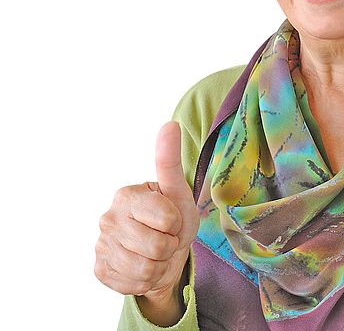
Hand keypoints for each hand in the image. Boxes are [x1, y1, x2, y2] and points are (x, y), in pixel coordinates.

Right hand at [95, 122, 199, 324]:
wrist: (163, 254)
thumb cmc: (172, 218)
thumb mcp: (178, 191)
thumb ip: (170, 160)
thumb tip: (170, 124)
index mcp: (127, 195)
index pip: (167, 219)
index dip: (178, 224)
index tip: (172, 219)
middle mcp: (108, 218)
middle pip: (157, 246)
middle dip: (170, 246)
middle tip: (165, 238)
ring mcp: (101, 245)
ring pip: (146, 268)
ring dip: (160, 265)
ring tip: (156, 253)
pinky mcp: (100, 270)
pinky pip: (133, 284)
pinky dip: (146, 280)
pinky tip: (142, 267)